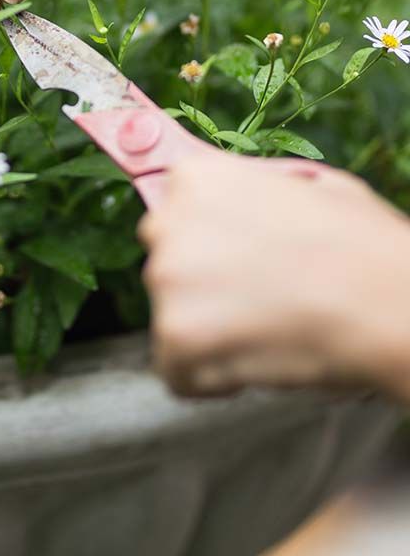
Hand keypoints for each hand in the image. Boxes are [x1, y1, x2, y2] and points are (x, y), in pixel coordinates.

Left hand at [138, 154, 409, 400]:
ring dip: (211, 331)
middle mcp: (168, 221)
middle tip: (261, 296)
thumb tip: (220, 188)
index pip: (174, 213)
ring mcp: (167, 279)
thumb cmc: (359, 244)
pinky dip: (211, 379)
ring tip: (269, 327)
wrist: (388, 301)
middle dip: (203, 285)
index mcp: (195, 177)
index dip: (213, 242)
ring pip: (172, 317)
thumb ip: (245, 188)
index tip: (242, 259)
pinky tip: (256, 360)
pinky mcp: (175, 336)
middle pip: (168, 263)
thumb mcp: (304, 183)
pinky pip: (177, 370)